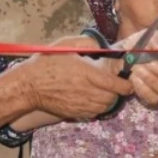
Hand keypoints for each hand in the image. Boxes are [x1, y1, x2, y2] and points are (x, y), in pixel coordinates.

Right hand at [19, 36, 134, 120]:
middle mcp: (86, 91)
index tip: (130, 82)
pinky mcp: (75, 113)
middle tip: (117, 84)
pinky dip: (99, 107)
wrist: (28, 86)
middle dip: (119, 92)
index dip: (127, 85)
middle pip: (113, 98)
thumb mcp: (65, 46)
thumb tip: (102, 46)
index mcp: (87, 73)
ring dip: (109, 99)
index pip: (115, 84)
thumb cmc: (46, 63)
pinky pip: (94, 113)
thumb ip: (86, 43)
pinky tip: (93, 98)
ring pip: (105, 107)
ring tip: (105, 91)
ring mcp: (80, 105)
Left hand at [110, 29, 157, 108]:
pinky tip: (134, 78)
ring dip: (150, 79)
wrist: (126, 53)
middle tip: (146, 62)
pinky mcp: (154, 97)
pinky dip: (143, 89)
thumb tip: (157, 47)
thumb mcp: (147, 35)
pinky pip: (153, 99)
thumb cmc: (140, 43)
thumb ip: (155, 38)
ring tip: (137, 69)